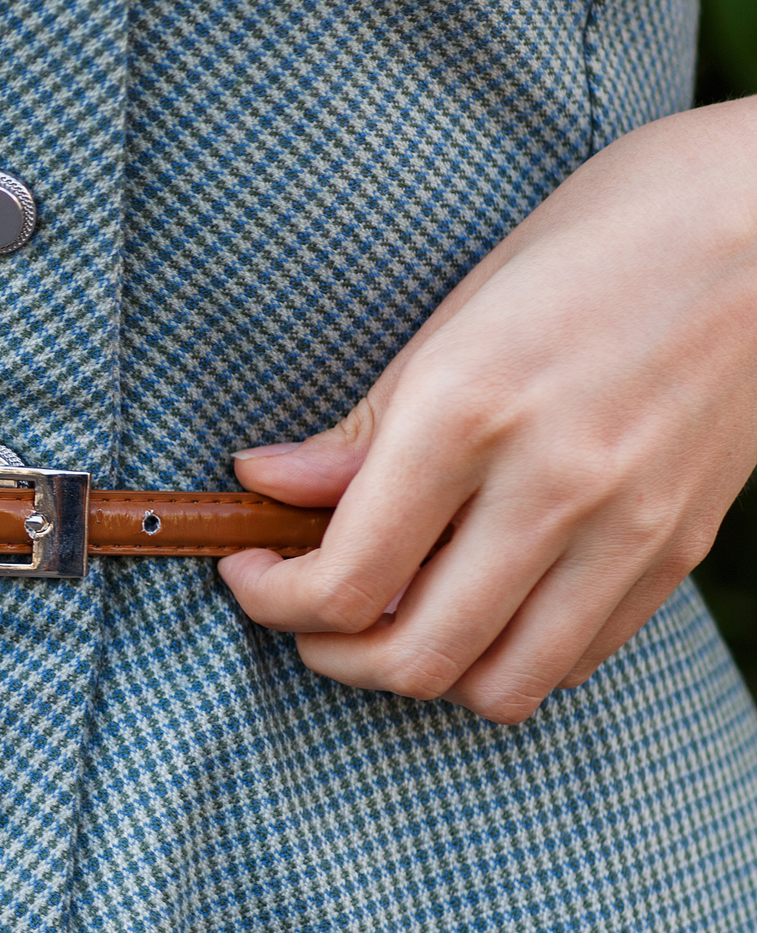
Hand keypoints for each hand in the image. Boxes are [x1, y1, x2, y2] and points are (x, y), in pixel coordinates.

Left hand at [219, 98, 756, 722]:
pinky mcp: (680, 551)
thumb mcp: (453, 319)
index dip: (273, 599)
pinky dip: (509, 657)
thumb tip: (263, 484)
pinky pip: (575, 659)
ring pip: (501, 686)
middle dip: (332, 655)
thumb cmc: (595, 246)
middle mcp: (552, 485)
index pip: (346, 579)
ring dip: (425, 675)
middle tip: (308, 614)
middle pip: (415, 657)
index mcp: (469, 414)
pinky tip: (477, 602)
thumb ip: (361, 430)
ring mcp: (627, 529)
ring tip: (390, 618)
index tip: (253, 571)